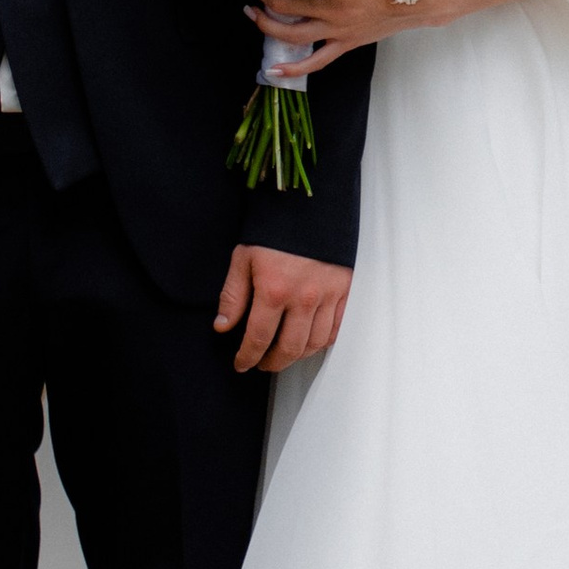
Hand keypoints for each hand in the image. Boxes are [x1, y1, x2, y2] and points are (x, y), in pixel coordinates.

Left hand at [214, 243, 350, 373]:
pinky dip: (322, 342)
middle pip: (289, 348)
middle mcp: (303, 298)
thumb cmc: (274, 230)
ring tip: (282, 354)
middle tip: (261, 363)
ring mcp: (328, 295)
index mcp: (274, 290)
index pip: (259, 338)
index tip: (241, 364)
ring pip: (314, 343)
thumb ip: (233, 295)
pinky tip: (308, 341)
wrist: (311, 205)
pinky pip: (336, 329)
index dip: (247, 357)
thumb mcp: (243, 257)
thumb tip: (223, 327)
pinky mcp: (345, 290)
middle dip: (271, 363)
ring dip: (296, 356)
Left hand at [245, 0, 419, 75]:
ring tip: (251, 13)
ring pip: (291, 33)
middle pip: (282, 3)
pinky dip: (292, 68)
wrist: (415, 2)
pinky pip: (314, 62)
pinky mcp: (343, 45)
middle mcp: (330, 9)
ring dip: (265, 24)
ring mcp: (335, 31)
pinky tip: (272, 70)